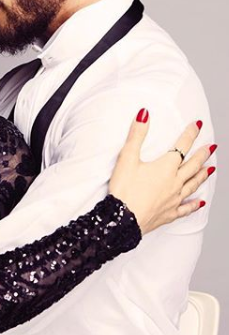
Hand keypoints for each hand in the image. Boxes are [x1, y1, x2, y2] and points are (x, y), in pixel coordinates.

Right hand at [109, 110, 215, 234]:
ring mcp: (174, 199)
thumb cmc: (124, 189)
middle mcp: (174, 182)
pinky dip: (195, 204)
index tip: (198, 125)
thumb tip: (145, 114)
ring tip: (211, 168)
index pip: (182, 146)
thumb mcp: (127, 157)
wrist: (123, 220)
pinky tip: (201, 202)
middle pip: (192, 165)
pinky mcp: (169, 213)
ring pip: (193, 184)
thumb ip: (137, 134)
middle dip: (203, 154)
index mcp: (166, 167)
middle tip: (211, 146)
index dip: (190, 134)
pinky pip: (186, 208)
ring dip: (203, 175)